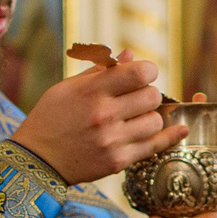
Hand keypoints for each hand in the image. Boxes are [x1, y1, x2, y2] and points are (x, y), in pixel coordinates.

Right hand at [10, 56, 184, 185]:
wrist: (36, 159)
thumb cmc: (51, 117)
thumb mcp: (68, 87)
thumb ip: (102, 72)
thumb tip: (131, 55)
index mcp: (92, 91)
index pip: (140, 73)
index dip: (147, 71)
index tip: (141, 75)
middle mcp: (104, 115)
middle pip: (152, 97)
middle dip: (148, 94)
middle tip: (136, 99)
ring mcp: (112, 140)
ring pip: (156, 121)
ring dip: (150, 117)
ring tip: (135, 118)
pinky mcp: (118, 161)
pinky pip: (155, 147)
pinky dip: (169, 137)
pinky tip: (180, 129)